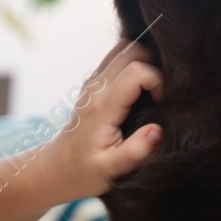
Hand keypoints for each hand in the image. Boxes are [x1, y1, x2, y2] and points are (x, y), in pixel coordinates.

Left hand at [46, 39, 163, 199]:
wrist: (57, 168)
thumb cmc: (84, 172)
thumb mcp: (112, 170)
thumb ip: (136, 151)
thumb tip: (158, 130)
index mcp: (103, 107)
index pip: (137, 71)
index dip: (158, 80)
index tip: (163, 103)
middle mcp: (96, 87)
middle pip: (133, 49)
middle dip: (155, 64)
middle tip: (161, 93)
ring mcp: (93, 82)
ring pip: (125, 47)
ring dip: (144, 61)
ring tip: (152, 89)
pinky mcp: (94, 82)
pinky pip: (118, 57)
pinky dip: (135, 63)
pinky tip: (141, 90)